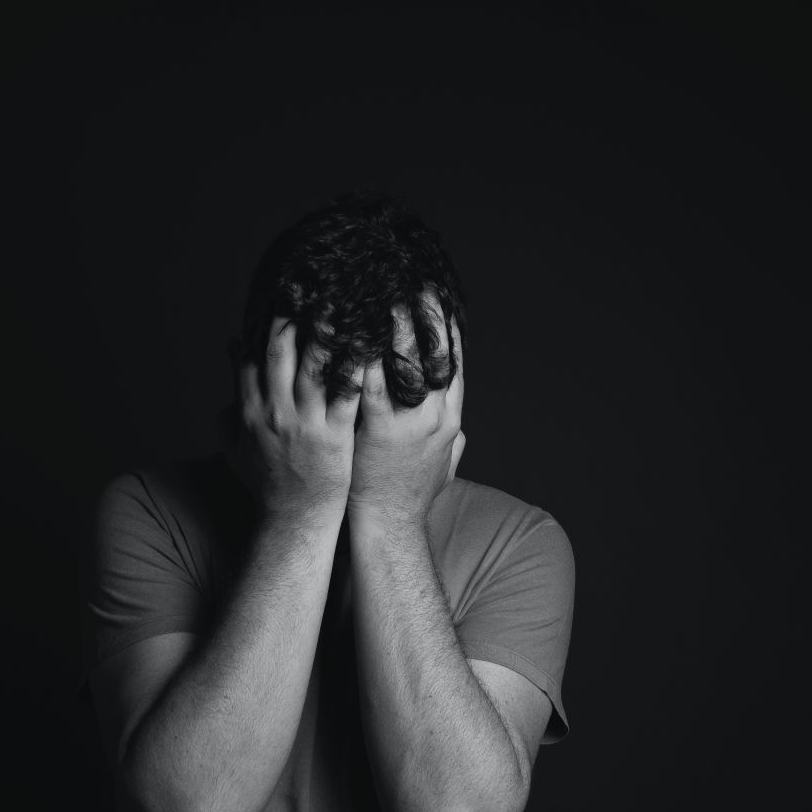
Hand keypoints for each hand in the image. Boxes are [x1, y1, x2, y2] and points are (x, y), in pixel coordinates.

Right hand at [225, 317, 360, 522]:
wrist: (294, 520)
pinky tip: (368, 345)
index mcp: (250, 411)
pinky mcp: (334, 436)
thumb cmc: (268, 482)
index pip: (251, 358)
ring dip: (326, 332)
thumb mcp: (235, 443)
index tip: (276, 297)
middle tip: (306, 283)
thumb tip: (228, 354)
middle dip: (291, 316)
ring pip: (313, 367)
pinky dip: (356, 368)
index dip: (262, 325)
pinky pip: (346, 395)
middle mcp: (275, 412)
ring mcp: (305, 423)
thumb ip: (229, 401)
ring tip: (339, 301)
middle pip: (280, 353)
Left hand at [347, 315, 464, 527]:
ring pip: (406, 363)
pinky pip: (372, 383)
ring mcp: (410, 423)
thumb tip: (459, 428)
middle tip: (414, 284)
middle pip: (436, 354)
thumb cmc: (411, 497)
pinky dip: (364, 356)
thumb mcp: (444, 467)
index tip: (439, 299)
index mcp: (450, 419)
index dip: (447, 329)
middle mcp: (436, 416)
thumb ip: (451, 442)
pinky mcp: (380, 431)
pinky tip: (352, 334)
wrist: (391, 527)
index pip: (455, 363)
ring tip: (381, 296)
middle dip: (426, 316)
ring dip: (394, 327)